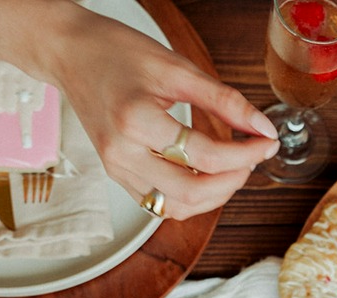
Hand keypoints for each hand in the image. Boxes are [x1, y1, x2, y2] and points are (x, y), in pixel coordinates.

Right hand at [42, 9, 278, 219]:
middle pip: (192, 192)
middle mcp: (122, 153)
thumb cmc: (118, 52)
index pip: (205, 156)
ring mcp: (116, 169)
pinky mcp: (116, 175)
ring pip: (176, 206)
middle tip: (252, 157)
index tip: (267, 142)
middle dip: (233, 180)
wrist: (70, 54)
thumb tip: (263, 128)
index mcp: (135, 120)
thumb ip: (224, 101)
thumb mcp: (177, 68)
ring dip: (214, 196)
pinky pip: (160, 204)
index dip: (246, 153)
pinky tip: (207, 177)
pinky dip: (191, 198)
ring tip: (233, 167)